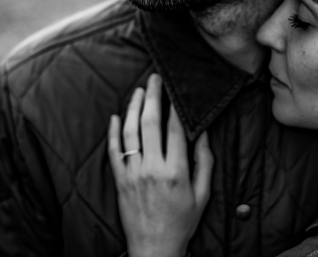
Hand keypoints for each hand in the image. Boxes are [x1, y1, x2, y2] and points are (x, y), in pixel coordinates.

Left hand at [108, 73, 212, 256]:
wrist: (154, 248)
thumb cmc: (182, 222)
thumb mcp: (203, 194)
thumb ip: (204, 162)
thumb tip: (203, 133)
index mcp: (176, 171)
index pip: (175, 129)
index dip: (176, 106)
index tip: (176, 89)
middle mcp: (152, 169)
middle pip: (150, 123)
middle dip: (153, 97)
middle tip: (155, 79)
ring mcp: (133, 174)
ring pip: (130, 132)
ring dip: (134, 107)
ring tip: (139, 90)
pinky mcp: (119, 181)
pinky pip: (113, 151)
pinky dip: (113, 132)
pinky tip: (116, 116)